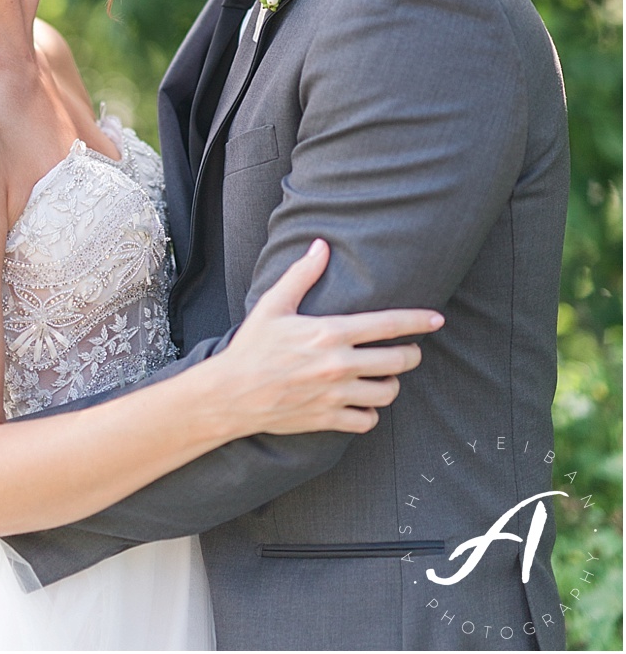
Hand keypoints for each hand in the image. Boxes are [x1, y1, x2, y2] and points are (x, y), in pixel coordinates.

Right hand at [219, 238, 443, 437]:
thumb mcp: (272, 305)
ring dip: (391, 383)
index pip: (386, 325)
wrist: (230, 393)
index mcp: (329, 333)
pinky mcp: (329, 418)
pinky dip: (370, 412)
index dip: (417, 321)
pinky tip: (362, 403)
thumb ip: (301, 275)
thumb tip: (321, 246)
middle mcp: (338, 364)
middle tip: (408, 351)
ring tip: (384, 376)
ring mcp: (335, 394)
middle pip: (398, 361)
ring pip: (388, 392)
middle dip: (410, 354)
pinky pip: (368, 420)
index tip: (437, 319)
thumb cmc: (251, 346)